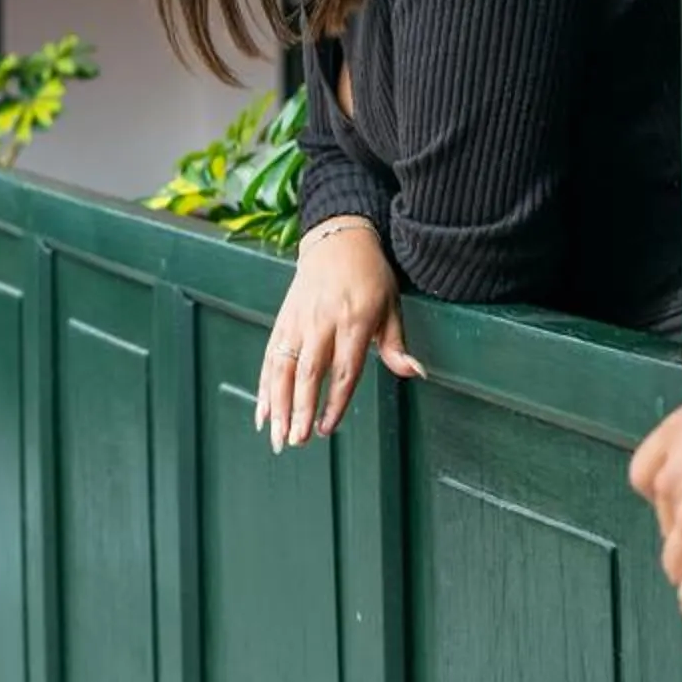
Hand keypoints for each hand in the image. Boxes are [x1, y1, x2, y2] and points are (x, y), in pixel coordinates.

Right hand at [256, 223, 424, 450]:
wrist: (338, 240)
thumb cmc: (370, 276)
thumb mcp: (391, 306)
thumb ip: (396, 345)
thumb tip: (417, 372)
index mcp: (353, 320)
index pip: (344, 369)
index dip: (335, 401)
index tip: (327, 428)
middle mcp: (321, 322)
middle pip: (308, 372)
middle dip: (300, 409)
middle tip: (296, 441)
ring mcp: (298, 322)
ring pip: (282, 368)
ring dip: (277, 405)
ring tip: (277, 436)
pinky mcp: (283, 321)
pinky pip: (269, 358)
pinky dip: (264, 387)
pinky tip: (264, 413)